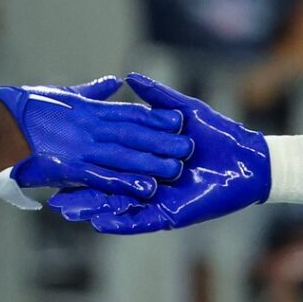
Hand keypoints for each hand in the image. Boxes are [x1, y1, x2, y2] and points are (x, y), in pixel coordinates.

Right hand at [0, 78, 188, 201]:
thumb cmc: (16, 108)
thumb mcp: (58, 93)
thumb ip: (88, 92)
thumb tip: (112, 83)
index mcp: (86, 111)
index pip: (128, 114)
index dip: (154, 119)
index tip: (177, 120)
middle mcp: (88, 129)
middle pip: (134, 136)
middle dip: (162, 143)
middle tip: (189, 148)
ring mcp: (80, 149)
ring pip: (125, 157)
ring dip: (152, 163)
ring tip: (177, 169)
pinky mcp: (69, 169)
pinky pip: (103, 178)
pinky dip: (124, 183)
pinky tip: (145, 188)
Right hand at [47, 72, 267, 233]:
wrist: (249, 160)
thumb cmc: (218, 133)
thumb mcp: (182, 109)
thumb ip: (155, 97)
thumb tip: (128, 78)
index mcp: (145, 159)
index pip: (107, 160)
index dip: (83, 159)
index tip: (57, 156)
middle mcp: (146, 181)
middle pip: (105, 188)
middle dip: (78, 193)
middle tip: (52, 194)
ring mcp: (156, 200)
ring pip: (117, 206)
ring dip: (92, 209)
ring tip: (67, 212)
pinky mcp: (170, 214)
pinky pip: (140, 221)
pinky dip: (120, 222)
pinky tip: (99, 223)